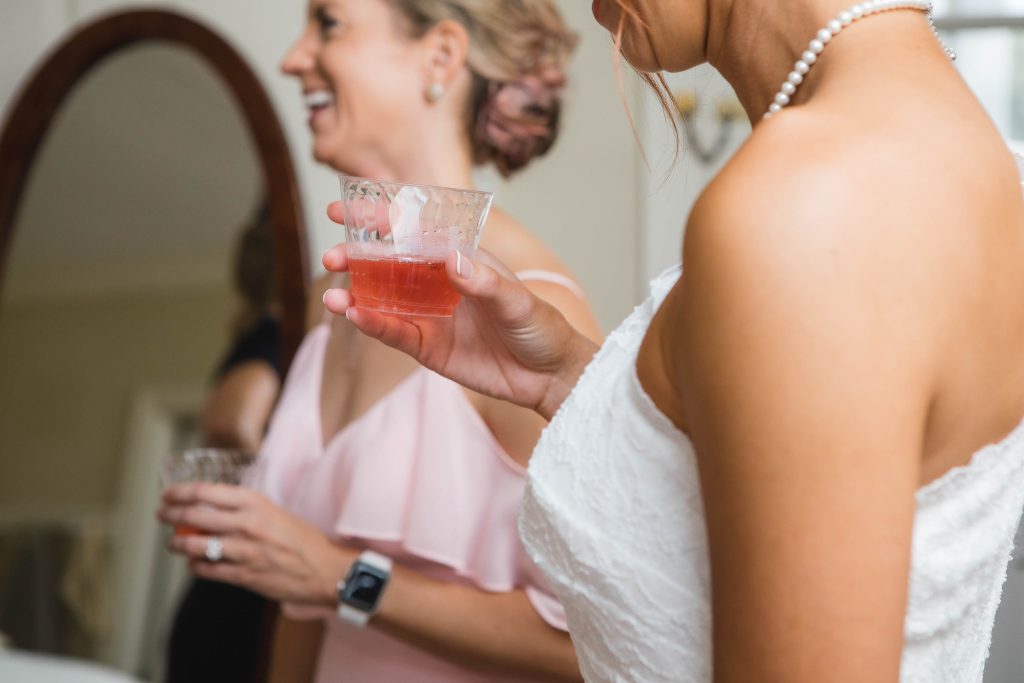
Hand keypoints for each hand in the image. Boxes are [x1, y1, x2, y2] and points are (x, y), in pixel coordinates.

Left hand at [157, 483, 353, 604]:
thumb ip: (245, 508)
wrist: (324, 568)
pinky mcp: (244, 575)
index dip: (180, 492)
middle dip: (171, 515)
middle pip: (194, 515)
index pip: (206, 492)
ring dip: (177, 543)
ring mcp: (244, 550)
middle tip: (162, 515)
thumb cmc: (301, 539)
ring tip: (173, 542)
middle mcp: (247, 523)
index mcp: (255, 502)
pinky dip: (195, 566)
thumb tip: (212, 506)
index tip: (167, 494)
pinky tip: (194, 563)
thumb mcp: (275, 511)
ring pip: (194, 545)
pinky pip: (207, 570)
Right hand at [321, 203, 597, 418]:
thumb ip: (483, 281)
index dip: (379, 217)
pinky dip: (373, 325)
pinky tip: (355, 317)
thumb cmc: (540, 327)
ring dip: (355, 294)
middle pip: (388, 263)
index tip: (344, 209)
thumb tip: (450, 257)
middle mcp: (438, 282)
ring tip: (333, 296)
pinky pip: (394, 333)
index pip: (413, 230)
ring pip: (383, 299)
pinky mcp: (427, 347)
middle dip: (357, 257)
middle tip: (333, 256)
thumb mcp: (517, 301)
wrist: (550, 376)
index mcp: (459, 258)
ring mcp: (429, 315)